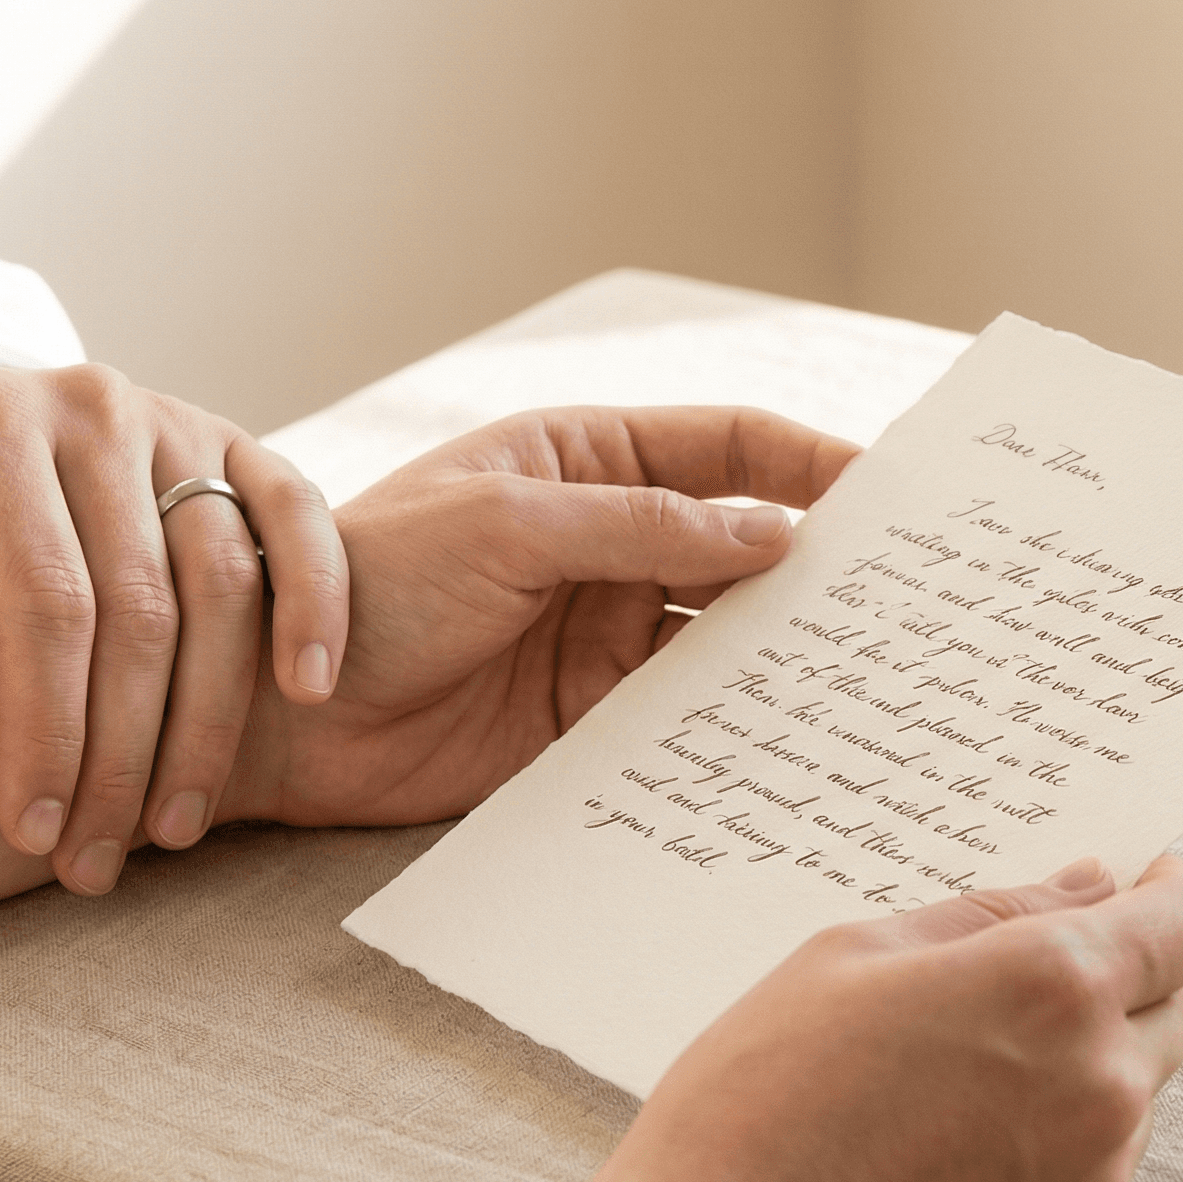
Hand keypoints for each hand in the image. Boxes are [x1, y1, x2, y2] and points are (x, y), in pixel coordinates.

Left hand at [0, 365, 349, 895]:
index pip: (42, 599)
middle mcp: (91, 407)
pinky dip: (316, 605)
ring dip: (214, 721)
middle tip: (98, 860)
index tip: (33, 831)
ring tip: (176, 826)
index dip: (46, 728)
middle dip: (124, 753)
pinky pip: (300, 522)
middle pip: (142, 606)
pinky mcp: (238, 444)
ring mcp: (177, 421)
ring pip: (228, 582)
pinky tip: (312, 690)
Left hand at [225, 406, 858, 829]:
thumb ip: (642, 527)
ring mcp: (604, 632)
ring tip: (867, 669)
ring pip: (727, 634)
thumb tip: (773, 533)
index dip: (810, 461)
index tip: (889, 489)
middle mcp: (609, 542)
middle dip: (819, 563)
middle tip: (903, 593)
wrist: (279, 705)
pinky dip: (738, 722)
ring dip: (787, 649)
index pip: (727, 447)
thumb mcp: (507, 527)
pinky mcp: (592, 718)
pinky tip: (790, 734)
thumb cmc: (372, 583)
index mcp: (586, 461)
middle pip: (743, 543)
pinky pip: (686, 714)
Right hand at [366, 856, 1182, 1181]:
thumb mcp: (851, 955)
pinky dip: (1049, 1149)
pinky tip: (947, 1157)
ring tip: (951, 1088)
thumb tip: (1091, 884)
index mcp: (1054, 982)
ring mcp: (1096, 1177)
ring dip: (1078, 1071)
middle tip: (1008, 993)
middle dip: (1118, 986)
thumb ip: (992, 912)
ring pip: (1130, 1095)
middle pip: (1171, 1010)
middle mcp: (1101, 1080)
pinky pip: (1094, 1173)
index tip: (1139, 891)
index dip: (1172, 899)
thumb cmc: (760, 1096)